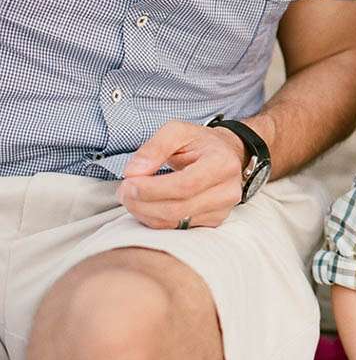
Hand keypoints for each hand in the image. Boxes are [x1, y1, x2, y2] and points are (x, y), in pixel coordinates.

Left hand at [116, 120, 245, 228]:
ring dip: (145, 213)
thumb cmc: (200, 142)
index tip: (128, 183)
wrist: (226, 155)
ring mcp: (223, 209)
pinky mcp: (213, 222)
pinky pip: (177, 228)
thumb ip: (154, 147)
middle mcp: (228, 190)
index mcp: (222, 164)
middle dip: (142, 203)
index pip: (185, 185)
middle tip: (123, 191)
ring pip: (175, 222)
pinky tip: (146, 205)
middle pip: (178, 208)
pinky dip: (154, 219)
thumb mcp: (177, 131)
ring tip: (131, 197)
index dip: (152, 189)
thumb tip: (134, 172)